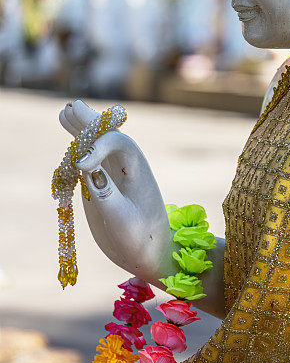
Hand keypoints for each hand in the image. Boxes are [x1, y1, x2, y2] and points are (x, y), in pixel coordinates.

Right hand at [58, 100, 174, 280]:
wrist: (151, 255)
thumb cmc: (141, 239)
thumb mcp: (122, 220)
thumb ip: (104, 193)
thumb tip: (85, 166)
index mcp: (137, 169)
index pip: (117, 143)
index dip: (97, 147)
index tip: (80, 166)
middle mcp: (126, 167)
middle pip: (107, 135)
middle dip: (90, 122)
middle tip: (72, 107)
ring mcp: (113, 176)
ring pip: (97, 145)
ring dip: (82, 131)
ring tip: (66, 113)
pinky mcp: (102, 187)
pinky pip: (90, 162)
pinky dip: (78, 151)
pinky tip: (69, 142)